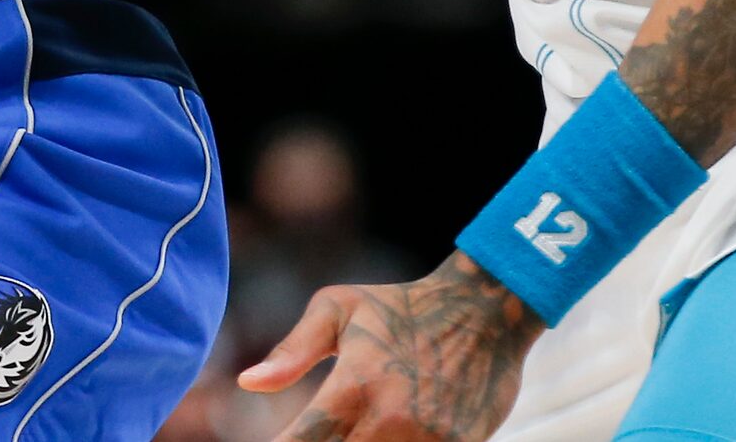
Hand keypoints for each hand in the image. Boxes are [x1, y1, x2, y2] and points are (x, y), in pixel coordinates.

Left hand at [239, 253, 540, 441]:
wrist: (487, 311)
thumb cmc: (401, 307)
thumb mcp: (339, 308)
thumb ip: (293, 349)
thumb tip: (247, 382)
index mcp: (354, 386)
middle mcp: (390, 421)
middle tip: (318, 434)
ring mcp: (427, 440)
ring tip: (350, 431)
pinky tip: (378, 435)